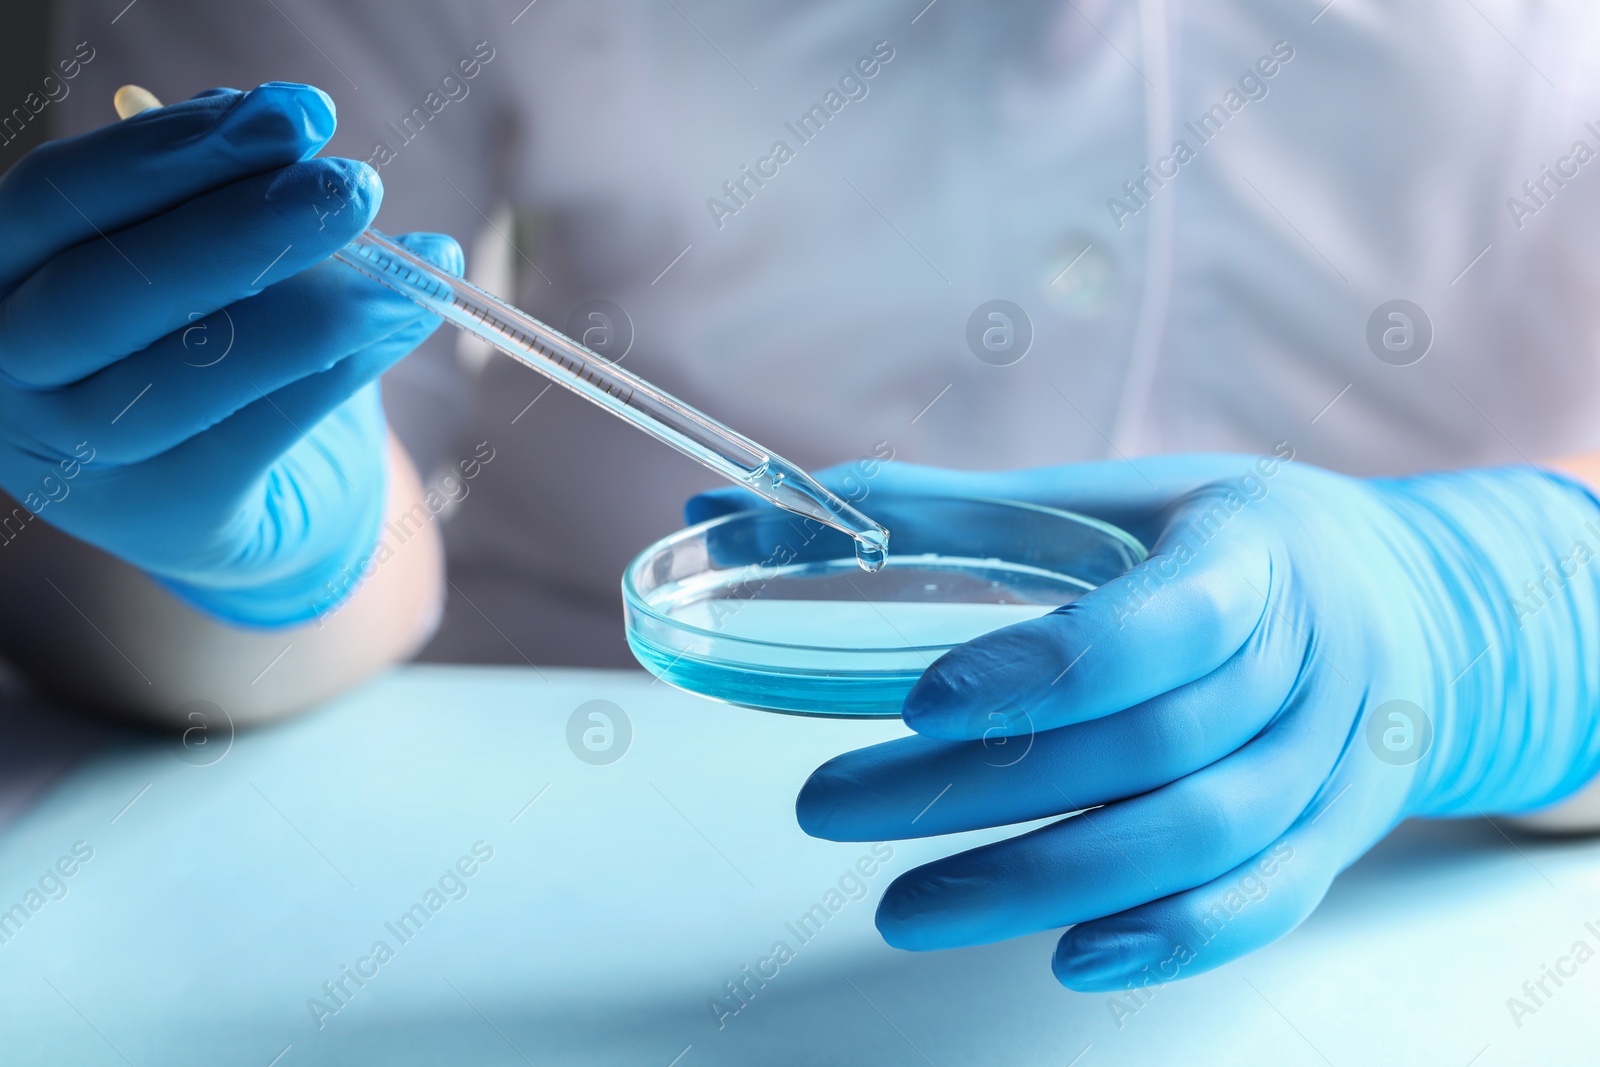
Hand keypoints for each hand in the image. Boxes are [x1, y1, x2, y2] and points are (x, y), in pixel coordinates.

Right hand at [0, 82, 459, 624]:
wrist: (223, 492)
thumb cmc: (195, 341)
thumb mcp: (191, 257)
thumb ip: (215, 190)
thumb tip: (275, 118)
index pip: (57, 197)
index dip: (176, 150)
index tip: (299, 114)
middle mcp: (7, 369)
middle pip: (104, 290)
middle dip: (241, 230)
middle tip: (355, 186)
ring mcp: (75, 454)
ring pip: (184, 374)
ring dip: (314, 314)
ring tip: (408, 272)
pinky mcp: (168, 510)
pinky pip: (260, 431)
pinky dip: (344, 367)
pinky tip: (403, 318)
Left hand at [692, 452, 1599, 987]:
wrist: (1409, 607)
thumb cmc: (1220, 541)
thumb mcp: (1106, 500)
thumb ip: (935, 514)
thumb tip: (728, 516)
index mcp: (1252, 554)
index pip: (1163, 620)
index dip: (1051, 665)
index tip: (922, 700)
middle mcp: (1307, 661)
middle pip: (1147, 746)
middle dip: (981, 787)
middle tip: (827, 803)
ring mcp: (1331, 761)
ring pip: (1195, 840)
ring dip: (1041, 882)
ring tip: (900, 910)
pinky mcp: (1335, 837)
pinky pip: (1263, 902)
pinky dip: (1169, 939)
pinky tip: (1064, 957)